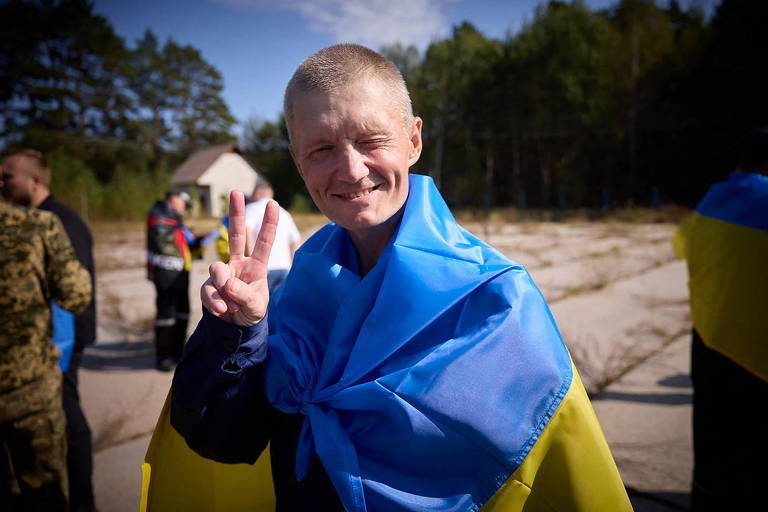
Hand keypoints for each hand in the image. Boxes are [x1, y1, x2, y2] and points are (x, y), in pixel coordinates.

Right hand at [201, 190, 278, 324]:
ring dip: (224, 289)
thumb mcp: (256, 307)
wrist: (235, 328)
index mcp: (257, 266)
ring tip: (231, 306)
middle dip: (236, 213)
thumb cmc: (251, 312)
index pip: (263, 242)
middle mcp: (238, 264)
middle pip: (236, 235)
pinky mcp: (209, 286)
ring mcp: (222, 273)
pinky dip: (214, 302)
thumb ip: (245, 295)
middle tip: (236, 191)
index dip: (269, 224)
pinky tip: (222, 311)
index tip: (273, 203)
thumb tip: (226, 283)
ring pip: (217, 270)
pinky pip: (208, 290)